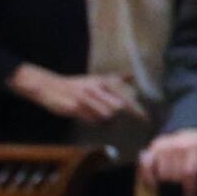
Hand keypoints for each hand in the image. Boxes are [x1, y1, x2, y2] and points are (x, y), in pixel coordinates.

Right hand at [10, 64, 140, 122]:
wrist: (49, 86)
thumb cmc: (75, 84)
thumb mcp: (95, 78)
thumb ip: (115, 78)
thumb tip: (132, 75)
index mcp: (102, 81)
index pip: (124, 96)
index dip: (136, 109)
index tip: (147, 120)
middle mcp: (96, 89)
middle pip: (117, 108)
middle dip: (118, 115)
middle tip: (106, 114)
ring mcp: (85, 98)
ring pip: (105, 116)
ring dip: (103, 118)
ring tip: (93, 112)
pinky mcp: (75, 108)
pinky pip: (91, 120)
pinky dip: (92, 120)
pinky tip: (85, 114)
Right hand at [140, 128, 196, 193]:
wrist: (193, 129)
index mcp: (194, 147)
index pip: (188, 172)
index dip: (189, 188)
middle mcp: (177, 145)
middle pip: (174, 175)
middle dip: (179, 186)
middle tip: (183, 190)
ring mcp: (163, 146)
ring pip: (161, 173)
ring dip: (167, 182)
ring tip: (174, 183)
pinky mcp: (154, 147)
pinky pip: (146, 165)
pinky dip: (148, 175)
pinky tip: (154, 183)